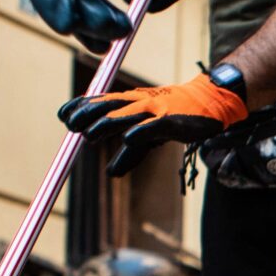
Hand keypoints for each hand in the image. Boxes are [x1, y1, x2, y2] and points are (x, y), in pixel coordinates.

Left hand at [59, 70, 247, 165]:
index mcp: (133, 103)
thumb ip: (130, 154)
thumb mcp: (150, 136)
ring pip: (127, 115)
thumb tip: (110, 173)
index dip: (83, 107)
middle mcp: (141, 103)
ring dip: (107, 123)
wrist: (212, 101)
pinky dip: (140, 131)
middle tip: (69, 124)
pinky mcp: (173, 120)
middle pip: (110, 106)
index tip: (63, 115)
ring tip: (89, 134)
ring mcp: (156, 110)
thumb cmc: (178, 116)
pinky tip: (128, 138)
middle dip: (88, 114)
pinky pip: (154, 126)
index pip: (103, 102)